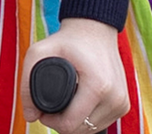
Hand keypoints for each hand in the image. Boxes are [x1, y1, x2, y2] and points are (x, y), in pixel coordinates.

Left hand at [20, 18, 128, 132]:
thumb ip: (27, 83)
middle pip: (81, 130)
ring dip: (76, 123)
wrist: (95, 28)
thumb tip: (29, 116)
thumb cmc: (68, 40)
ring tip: (65, 105)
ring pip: (92, 130)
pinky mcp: (124, 104)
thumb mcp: (39, 51)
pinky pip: (101, 124)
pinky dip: (88, 119)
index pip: (70, 124)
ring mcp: (122, 102)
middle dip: (62, 123)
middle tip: (52, 108)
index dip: (51, 121)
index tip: (43, 111)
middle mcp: (114, 97)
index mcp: (98, 85)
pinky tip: (79, 106)